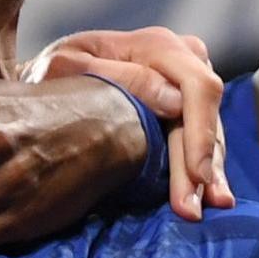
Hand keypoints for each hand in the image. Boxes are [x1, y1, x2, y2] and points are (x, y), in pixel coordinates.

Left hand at [19, 27, 232, 219]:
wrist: (49, 76)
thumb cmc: (54, 71)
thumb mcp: (71, 66)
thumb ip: (122, 78)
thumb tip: (175, 102)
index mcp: (157, 46)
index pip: (197, 86)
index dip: (200, 132)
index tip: (195, 175)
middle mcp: (181, 60)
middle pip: (204, 115)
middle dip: (200, 165)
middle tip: (191, 209)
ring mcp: (185, 84)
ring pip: (208, 132)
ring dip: (206, 176)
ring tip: (199, 211)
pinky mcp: (184, 106)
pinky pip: (201, 139)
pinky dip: (203, 171)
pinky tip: (209, 198)